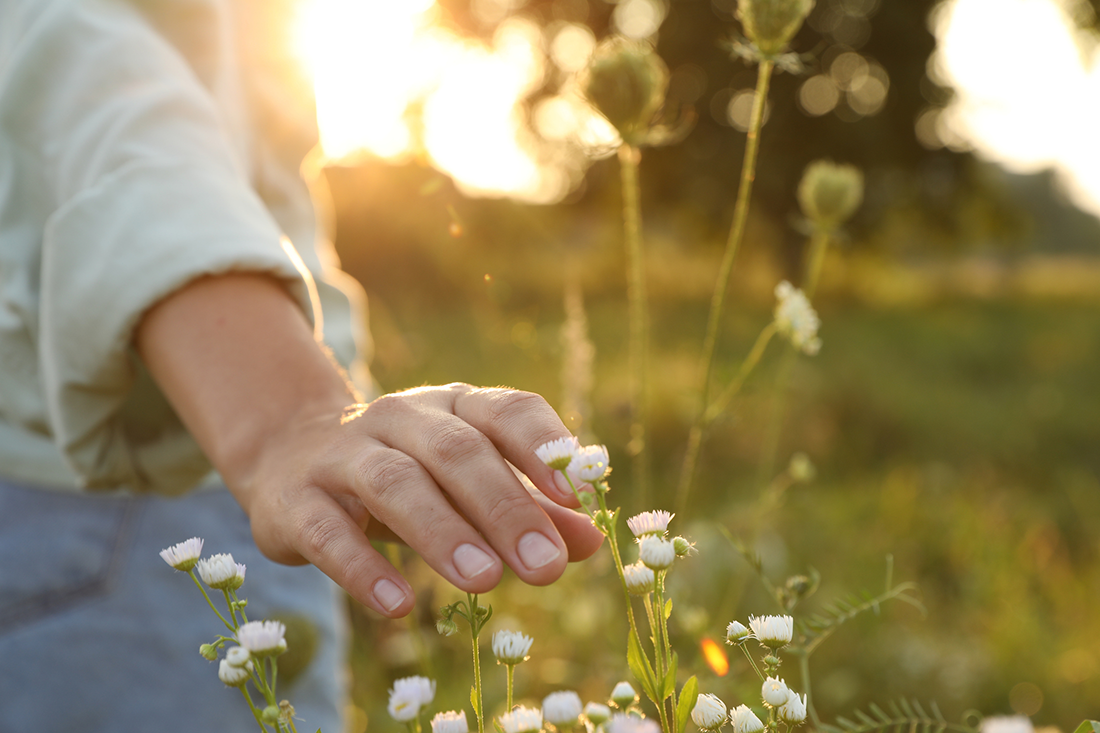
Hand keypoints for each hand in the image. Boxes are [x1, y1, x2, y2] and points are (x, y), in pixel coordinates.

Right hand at [241, 383, 603, 616]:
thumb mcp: (466, 484)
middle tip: (544, 566)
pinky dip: (362, 568)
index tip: (577, 499)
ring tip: (485, 580)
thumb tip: (592, 542)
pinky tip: (397, 606)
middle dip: (504, 508)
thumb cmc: (405, 474)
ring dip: (442, 531)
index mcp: (453, 407)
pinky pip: (329, 532)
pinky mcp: (296, 499)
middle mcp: (400, 417)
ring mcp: (343, 454)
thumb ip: (528, 508)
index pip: (506, 410)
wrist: (288, 456)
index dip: (543, 448)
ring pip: (394, 483)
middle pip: (456, 452)